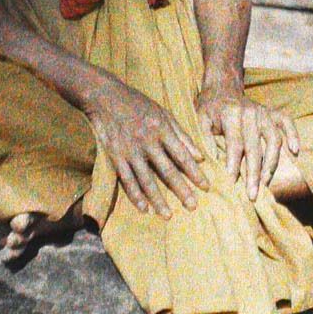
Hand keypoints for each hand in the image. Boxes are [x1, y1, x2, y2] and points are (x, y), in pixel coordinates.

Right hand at [79, 72, 209, 218]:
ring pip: (147, 180)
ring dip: (158, 199)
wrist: (106, 98)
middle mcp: (148, 142)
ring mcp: (130, 151)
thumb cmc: (139, 104)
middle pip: (167, 171)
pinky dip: (135, 195)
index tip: (206, 187)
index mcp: (162, 130)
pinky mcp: (115, 157)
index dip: (195, 173)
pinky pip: (127, 180)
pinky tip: (144, 208)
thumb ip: (182, 134)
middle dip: (181, 190)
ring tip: (168, 215)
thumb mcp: (163, 113)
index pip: (182, 155)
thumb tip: (200, 155)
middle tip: (193, 207)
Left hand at [196, 77, 299, 199]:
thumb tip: (208, 162)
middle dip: (254, 172)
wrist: (223, 86)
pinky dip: (293, 134)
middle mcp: (250, 112)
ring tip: (266, 183)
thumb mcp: (200, 119)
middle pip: (255, 146)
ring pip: (273, 138)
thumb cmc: (210, 107)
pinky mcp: (272, 112)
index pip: (235, 143)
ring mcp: (264, 112)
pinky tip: (295, 151)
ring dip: (271, 162)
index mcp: (231, 114)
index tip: (232, 182)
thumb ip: (204, 139)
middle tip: (252, 194)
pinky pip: (286, 122)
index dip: (234, 163)